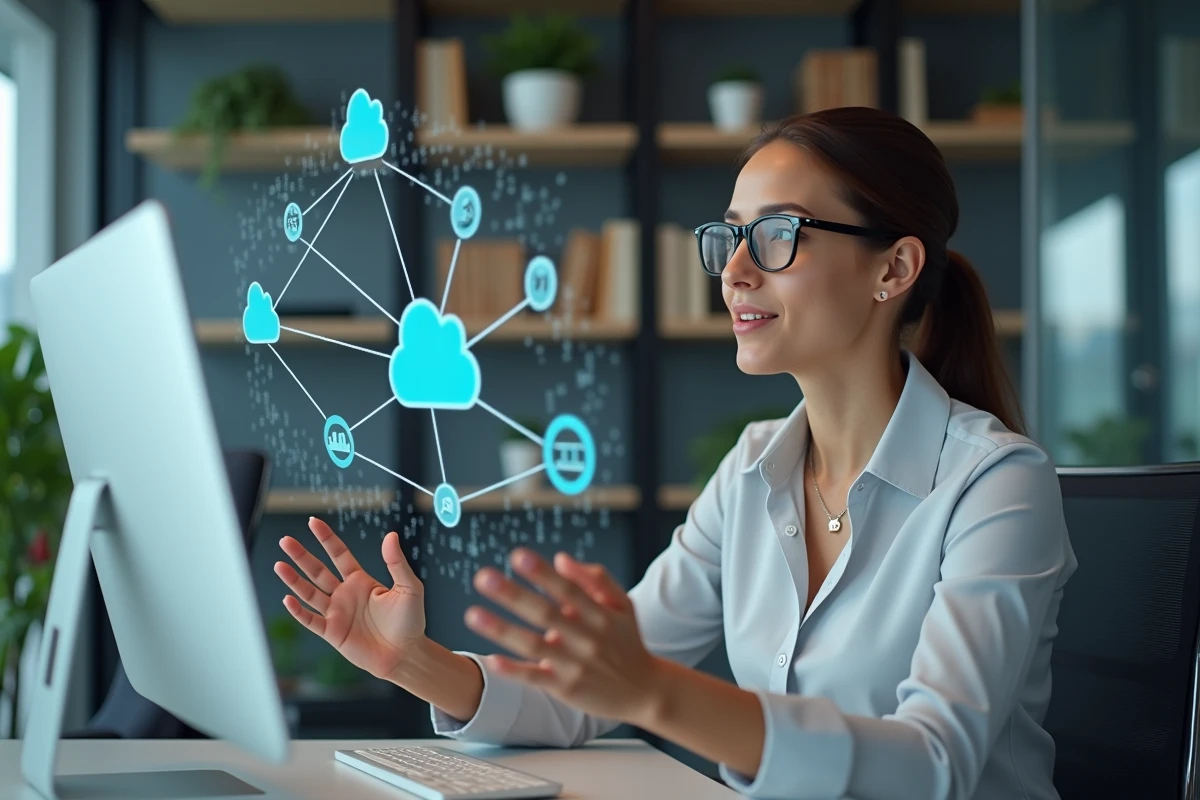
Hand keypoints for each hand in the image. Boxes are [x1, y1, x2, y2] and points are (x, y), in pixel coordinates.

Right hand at [274, 517, 425, 681]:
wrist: (406, 654)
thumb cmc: (411, 621)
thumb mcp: (409, 587)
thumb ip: (397, 563)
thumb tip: (390, 535)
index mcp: (361, 581)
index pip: (339, 554)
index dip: (326, 539)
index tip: (312, 522)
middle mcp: (345, 595)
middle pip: (318, 571)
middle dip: (301, 556)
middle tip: (285, 541)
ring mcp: (337, 613)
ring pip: (310, 593)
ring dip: (294, 580)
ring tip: (279, 565)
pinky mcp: (333, 633)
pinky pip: (311, 620)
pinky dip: (298, 611)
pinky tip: (288, 598)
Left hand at [465, 548, 663, 726]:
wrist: (645, 691)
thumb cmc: (629, 642)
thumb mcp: (623, 605)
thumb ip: (596, 578)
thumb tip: (561, 558)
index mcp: (599, 613)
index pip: (567, 589)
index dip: (543, 573)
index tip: (517, 555)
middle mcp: (586, 638)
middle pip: (545, 613)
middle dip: (513, 595)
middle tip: (483, 576)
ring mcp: (574, 665)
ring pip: (533, 646)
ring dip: (501, 630)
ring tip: (472, 614)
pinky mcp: (566, 689)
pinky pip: (535, 678)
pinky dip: (514, 670)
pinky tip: (491, 659)